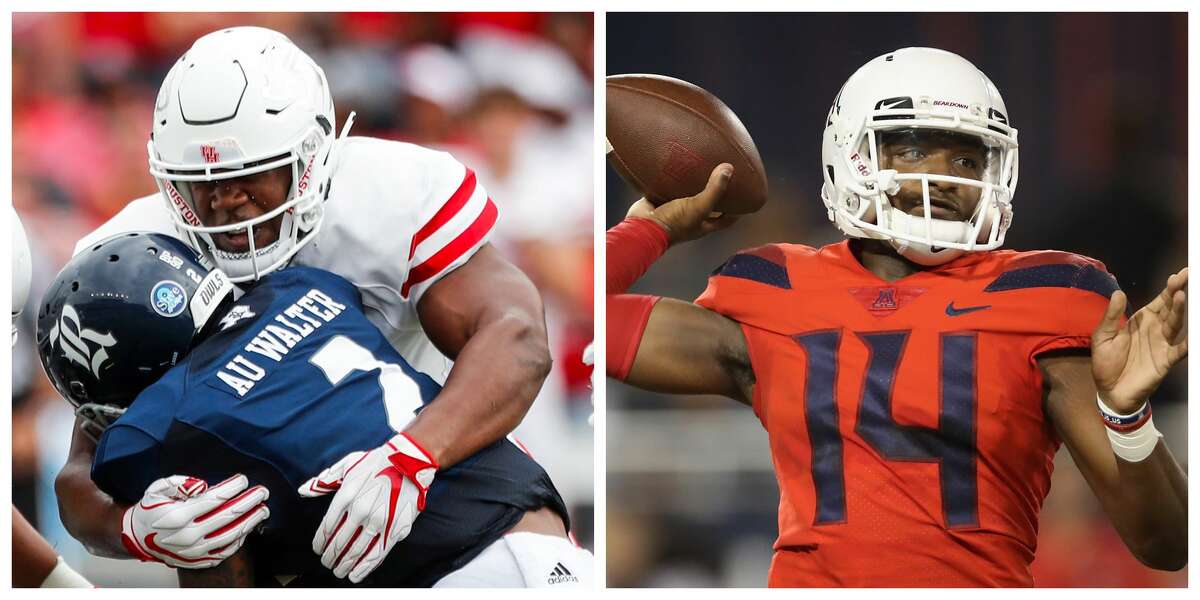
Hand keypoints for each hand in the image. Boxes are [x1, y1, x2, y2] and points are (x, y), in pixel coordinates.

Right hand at [122, 474, 268, 568]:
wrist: (138, 537)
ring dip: (251, 521)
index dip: (232, 488)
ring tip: (263, 510)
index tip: (243, 479)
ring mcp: (193, 550)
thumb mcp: (158, 489)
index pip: (214, 499)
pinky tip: (248, 528)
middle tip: (262, 492)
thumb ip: (179, 482)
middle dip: (248, 502)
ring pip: (230, 535)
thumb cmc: (151, 510)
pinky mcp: (197, 560)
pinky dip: (239, 540)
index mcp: (177, 516)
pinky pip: (224, 551)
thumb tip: (202, 485)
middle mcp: (187, 535)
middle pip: (227, 516)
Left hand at [298, 433, 436, 582]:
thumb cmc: (377, 462)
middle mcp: (360, 510)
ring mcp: (378, 521)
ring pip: (356, 552)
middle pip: (339, 543)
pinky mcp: (395, 528)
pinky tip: (355, 575)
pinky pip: (377, 554)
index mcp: (346, 496)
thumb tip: (303, 490)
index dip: (319, 543)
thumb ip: (325, 480)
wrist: (410, 461)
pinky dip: (364, 568)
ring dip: (344, 565)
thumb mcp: (348, 464)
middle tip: (327, 563)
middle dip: (330, 557)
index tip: (318, 550)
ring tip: (339, 571)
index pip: (326, 528)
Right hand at [626, 163, 740, 244]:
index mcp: (703, 225)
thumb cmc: (674, 223)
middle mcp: (690, 218)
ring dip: (693, 184)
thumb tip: (729, 168)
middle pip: (708, 205)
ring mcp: (674, 209)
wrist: (642, 226)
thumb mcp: (699, 206)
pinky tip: (677, 164)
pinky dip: (672, 179)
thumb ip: (714, 189)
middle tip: (724, 175)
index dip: (737, 211)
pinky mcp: (659, 200)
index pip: (726, 220)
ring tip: (702, 166)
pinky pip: (668, 188)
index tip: (746, 198)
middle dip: (715, 193)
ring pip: (687, 195)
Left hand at [1092, 267, 1187, 412]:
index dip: (1170, 288)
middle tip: (1186, 277)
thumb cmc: (1107, 362)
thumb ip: (1112, 316)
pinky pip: (1179, 351)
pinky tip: (1193, 337)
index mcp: (1142, 321)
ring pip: (1175, 325)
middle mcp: (1156, 329)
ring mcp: (1162, 344)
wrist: (1110, 390)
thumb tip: (1119, 292)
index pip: (1159, 301)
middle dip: (1178, 293)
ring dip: (1179, 312)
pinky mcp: (1165, 361)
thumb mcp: (1103, 336)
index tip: (1180, 274)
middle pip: (1171, 308)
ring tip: (1182, 297)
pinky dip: (1188, 344)